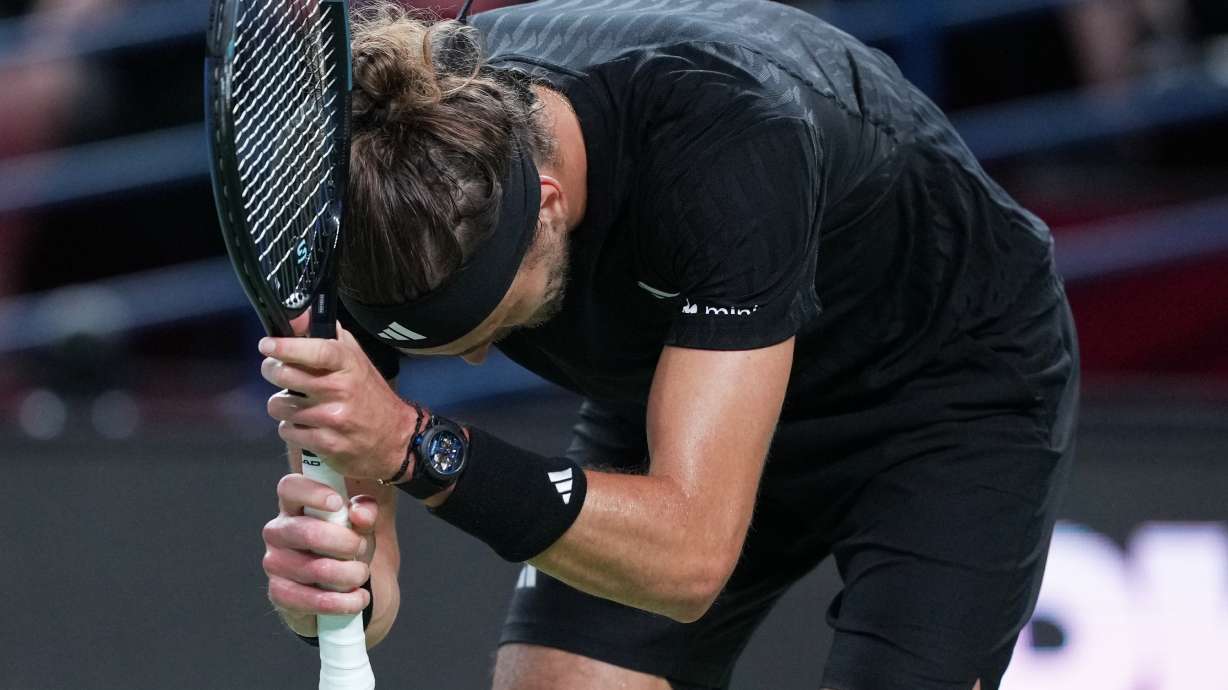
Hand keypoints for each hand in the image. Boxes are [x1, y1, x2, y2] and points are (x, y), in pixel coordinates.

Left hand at [260, 322, 415, 480]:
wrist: (395, 438)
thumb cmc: (370, 395)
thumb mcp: (357, 361)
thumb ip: (330, 338)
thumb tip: (299, 316)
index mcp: (349, 365)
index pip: (317, 351)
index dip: (287, 346)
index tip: (267, 345)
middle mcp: (340, 390)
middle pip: (286, 375)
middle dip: (273, 372)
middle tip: (279, 372)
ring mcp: (332, 418)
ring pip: (279, 406)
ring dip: (284, 405)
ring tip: (299, 405)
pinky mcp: (325, 444)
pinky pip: (286, 431)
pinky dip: (292, 428)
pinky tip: (307, 426)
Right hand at [263, 473, 379, 635]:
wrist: (344, 590)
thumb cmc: (348, 548)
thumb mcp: (363, 526)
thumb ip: (366, 512)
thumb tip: (360, 513)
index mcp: (295, 506)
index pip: (290, 487)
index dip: (312, 493)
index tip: (338, 503)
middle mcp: (278, 532)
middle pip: (306, 532)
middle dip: (345, 543)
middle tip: (361, 548)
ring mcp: (275, 563)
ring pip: (315, 569)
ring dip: (349, 575)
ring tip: (362, 575)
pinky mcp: (279, 594)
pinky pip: (311, 600)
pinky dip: (342, 602)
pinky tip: (358, 599)